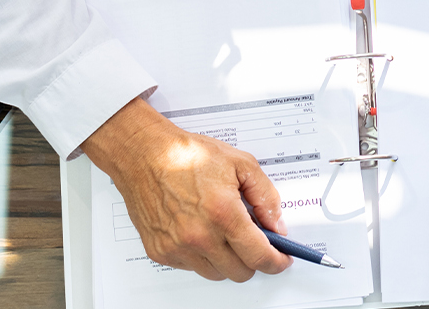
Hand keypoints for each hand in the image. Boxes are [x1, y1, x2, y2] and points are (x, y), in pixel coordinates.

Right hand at [80, 97, 291, 280]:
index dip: (276, 262)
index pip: (258, 256)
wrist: (145, 155)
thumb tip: (277, 224)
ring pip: (216, 274)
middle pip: (240, 272)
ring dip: (228, 261)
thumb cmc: (187, 155)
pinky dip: (203, 256)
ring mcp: (178, 247)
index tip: (282, 260)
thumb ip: (266, 197)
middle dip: (253, 260)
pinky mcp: (161, 252)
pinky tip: (203, 233)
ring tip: (225, 234)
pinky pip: (192, 267)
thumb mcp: (241, 164)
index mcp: (223, 213)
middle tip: (255, 243)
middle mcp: (199, 236)